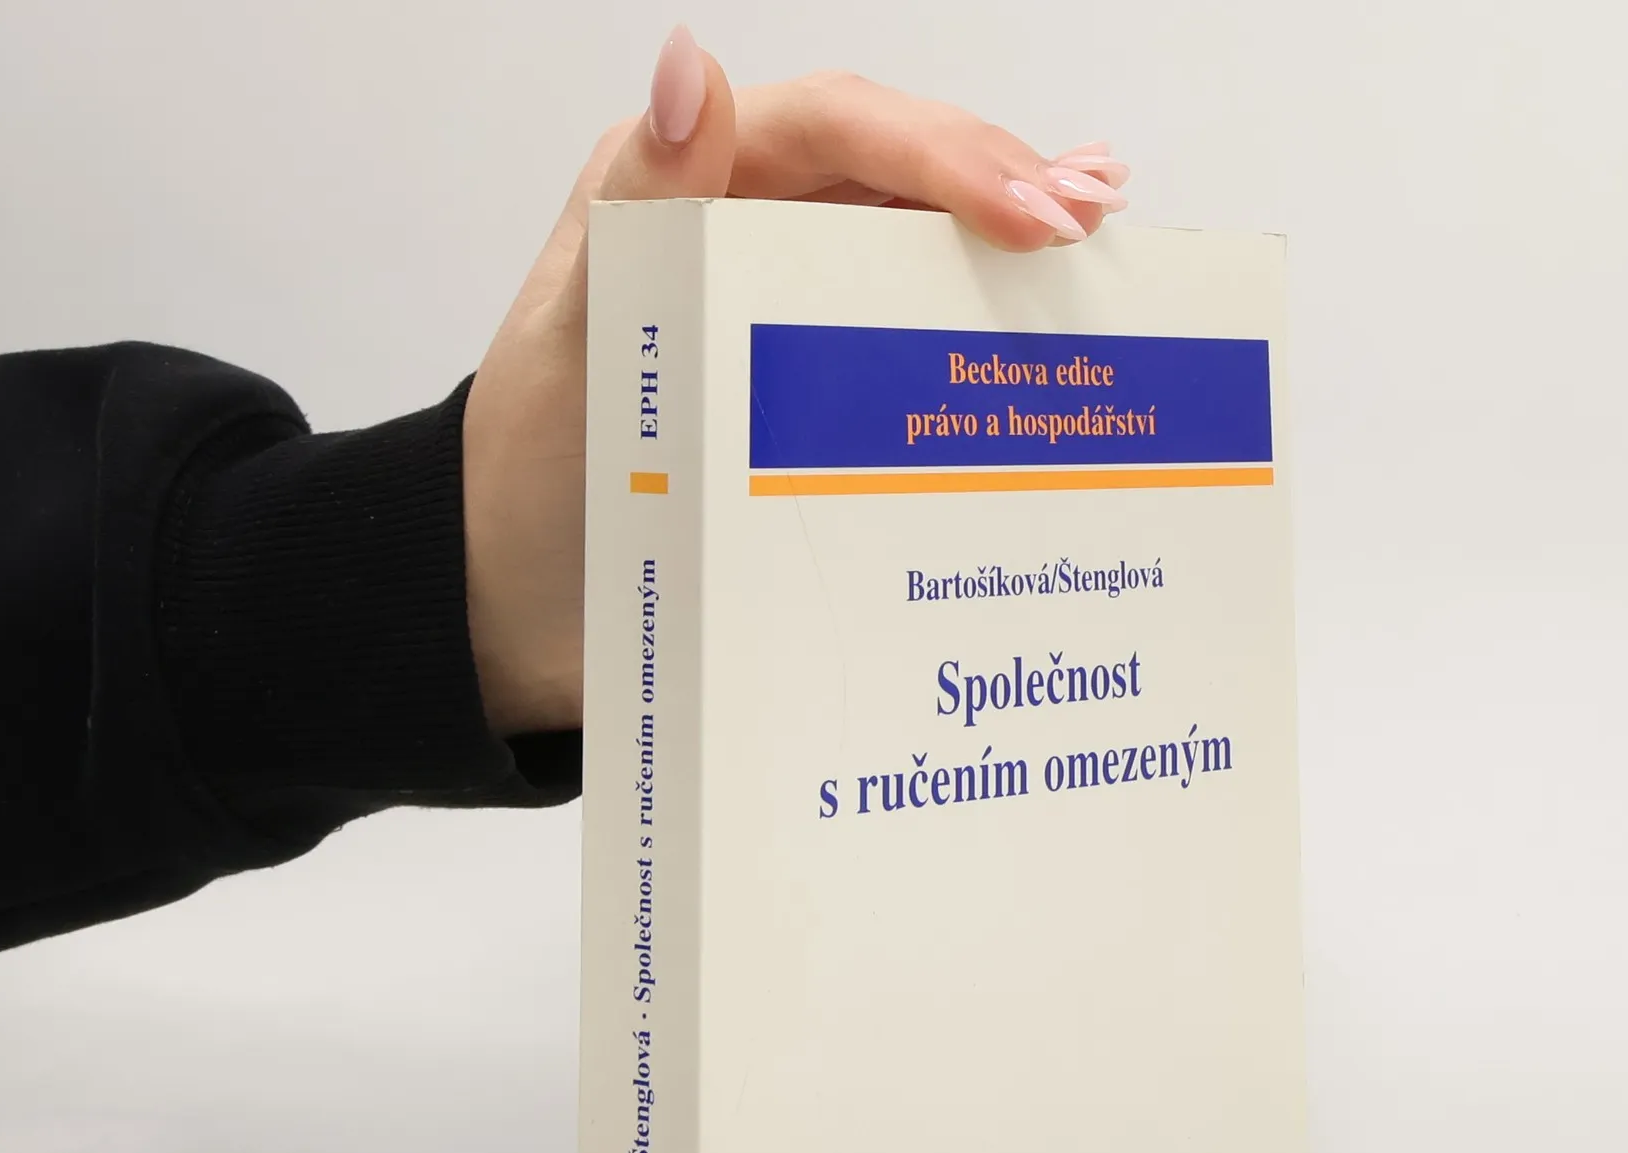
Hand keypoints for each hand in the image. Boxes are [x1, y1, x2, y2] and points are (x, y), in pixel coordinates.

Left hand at [461, 27, 1131, 738]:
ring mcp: (786, 306)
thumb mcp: (574, 345)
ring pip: (917, 245)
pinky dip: (982, 320)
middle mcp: (747, 228)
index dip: (943, 158)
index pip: (837, 132)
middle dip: (1002, 186)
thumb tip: (691, 69)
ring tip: (1105, 246)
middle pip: (897, 174)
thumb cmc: (531, 481)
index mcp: (683, 186)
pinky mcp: (813, 385)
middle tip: (1093, 226)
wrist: (523, 607)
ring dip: (1010, 245)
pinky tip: (1052, 312)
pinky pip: (908, 330)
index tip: (1033, 216)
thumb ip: (636, 212)